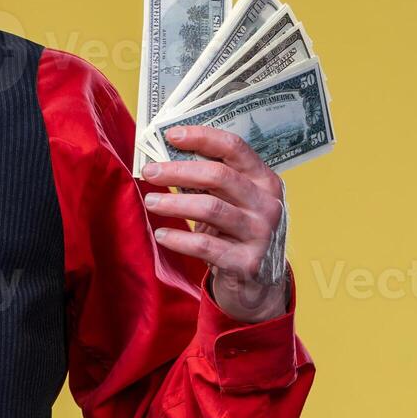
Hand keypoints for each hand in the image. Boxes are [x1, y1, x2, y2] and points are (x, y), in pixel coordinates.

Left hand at [140, 125, 288, 322]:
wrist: (259, 282)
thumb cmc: (236, 230)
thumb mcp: (234, 201)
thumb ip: (211, 180)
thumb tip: (165, 156)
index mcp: (265, 180)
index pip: (234, 147)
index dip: (201, 137)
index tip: (170, 134)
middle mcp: (268, 204)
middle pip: (218, 176)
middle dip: (177, 170)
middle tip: (149, 171)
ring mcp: (261, 233)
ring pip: (210, 208)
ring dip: (174, 203)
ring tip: (150, 201)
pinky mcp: (247, 262)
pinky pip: (205, 245)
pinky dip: (179, 239)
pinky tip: (161, 235)